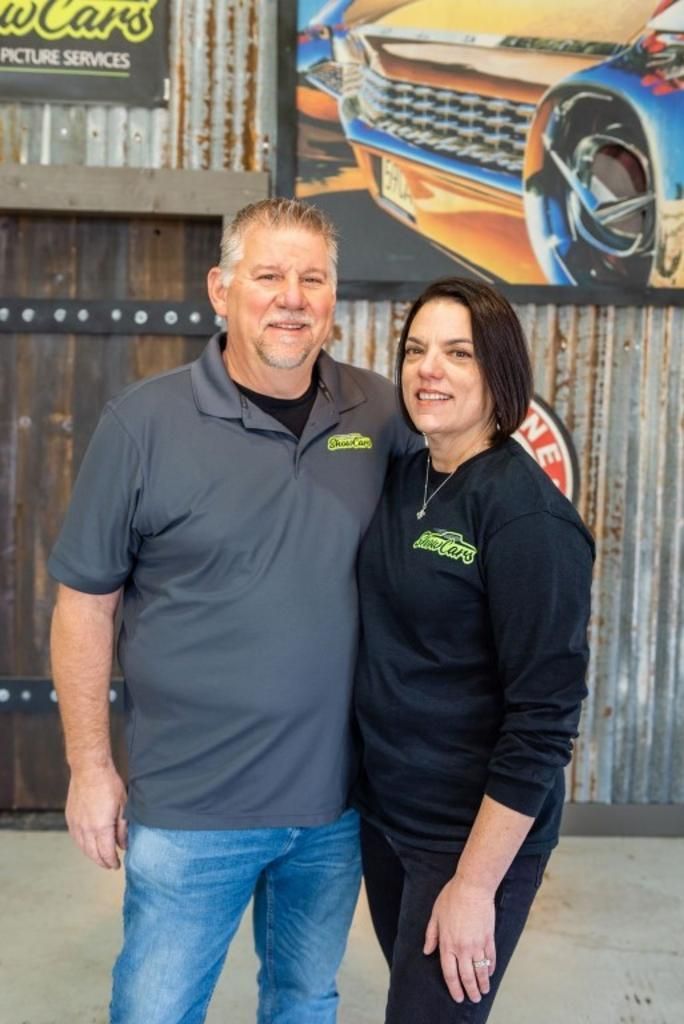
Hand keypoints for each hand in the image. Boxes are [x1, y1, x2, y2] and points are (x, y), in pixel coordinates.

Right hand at [65, 763, 127, 869]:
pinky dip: (82, 846)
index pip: (106, 853)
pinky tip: (88, 846)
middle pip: (93, 854)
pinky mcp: (70, 818)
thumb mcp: (123, 806)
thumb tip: (123, 845)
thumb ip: (122, 828)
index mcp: (101, 827)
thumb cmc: (108, 784)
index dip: (111, 862)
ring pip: (83, 848)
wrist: (89, 769)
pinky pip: (76, 838)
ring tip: (100, 858)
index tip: (116, 866)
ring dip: (92, 856)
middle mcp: (86, 829)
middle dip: (102, 862)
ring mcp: (76, 824)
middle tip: (110, 865)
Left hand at [423, 875, 496, 1002]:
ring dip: (482, 984)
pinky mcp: (489, 938)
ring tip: (484, 992)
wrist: (472, 887)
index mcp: (447, 944)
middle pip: (467, 977)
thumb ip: (431, 935)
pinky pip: (491, 958)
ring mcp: (477, 944)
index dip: (454, 988)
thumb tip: (427, 951)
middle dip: (470, 991)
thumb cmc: (452, 898)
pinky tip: (490, 973)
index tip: (458, 997)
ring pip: (480, 971)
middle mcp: (462, 948)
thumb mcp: (435, 915)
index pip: (450, 973)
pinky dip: (491, 968)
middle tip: (473, 999)